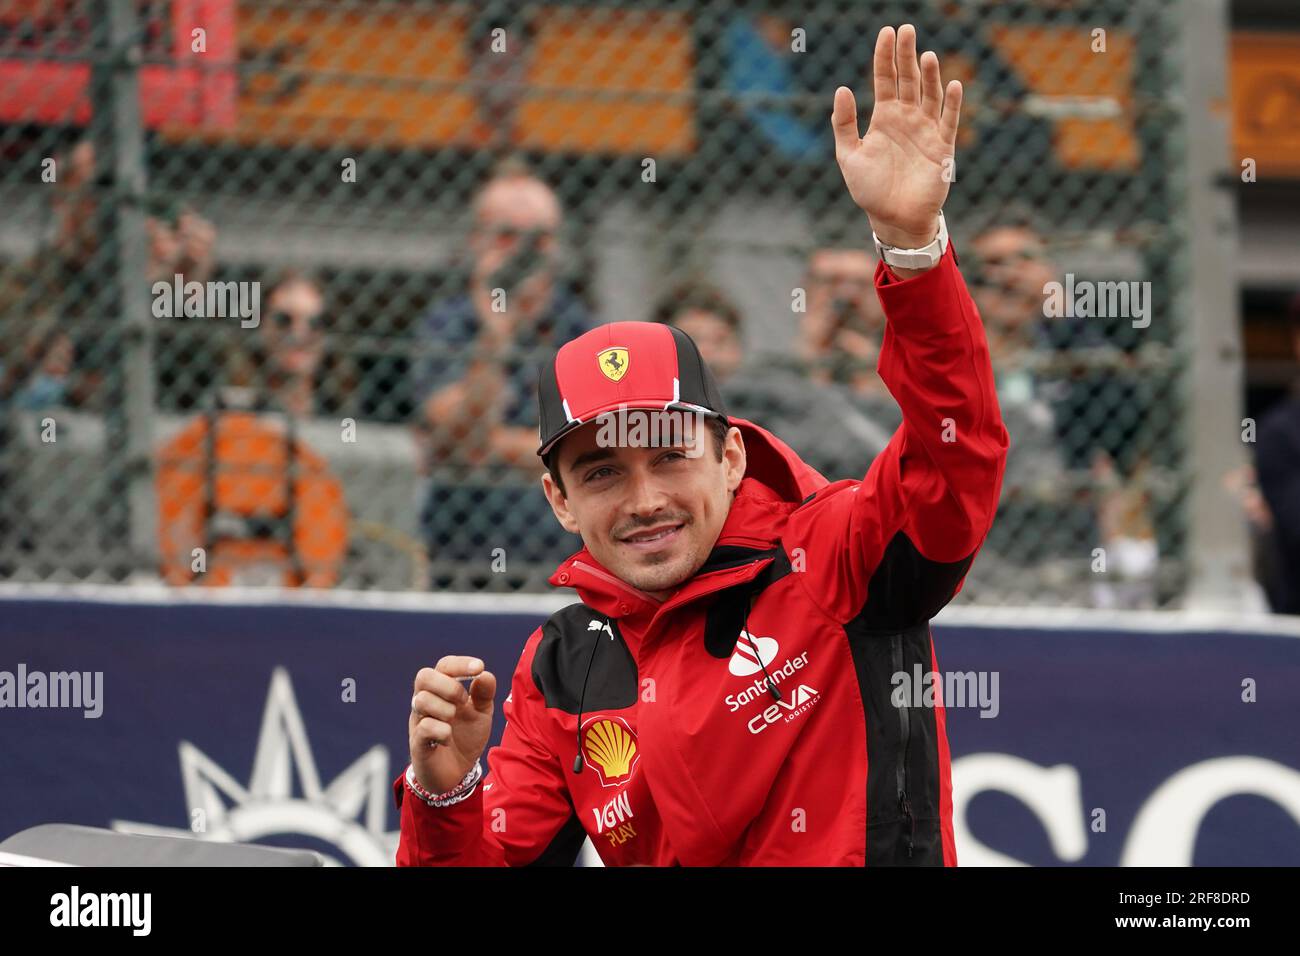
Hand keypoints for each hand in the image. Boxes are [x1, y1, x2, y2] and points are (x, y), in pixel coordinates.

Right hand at [408, 656, 496, 794]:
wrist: (457, 773)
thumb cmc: (466, 737)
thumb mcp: (481, 714)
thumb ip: (484, 694)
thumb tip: (485, 674)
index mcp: (442, 691)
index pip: (444, 666)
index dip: (460, 664)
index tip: (479, 667)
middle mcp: (426, 702)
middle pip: (424, 676)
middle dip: (447, 684)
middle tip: (462, 700)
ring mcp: (419, 722)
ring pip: (421, 700)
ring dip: (444, 708)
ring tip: (454, 719)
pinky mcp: (417, 743)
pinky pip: (424, 728)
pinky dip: (441, 731)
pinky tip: (448, 738)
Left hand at [831, 24, 961, 248]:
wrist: (894, 218)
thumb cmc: (870, 190)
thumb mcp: (848, 156)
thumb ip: (844, 124)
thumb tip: (841, 89)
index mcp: (884, 118)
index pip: (885, 79)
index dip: (885, 57)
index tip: (886, 33)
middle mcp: (907, 118)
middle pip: (908, 80)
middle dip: (907, 56)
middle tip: (907, 30)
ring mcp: (926, 130)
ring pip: (929, 95)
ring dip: (929, 75)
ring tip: (926, 55)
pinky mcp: (942, 147)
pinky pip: (949, 121)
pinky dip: (952, 103)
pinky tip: (952, 84)